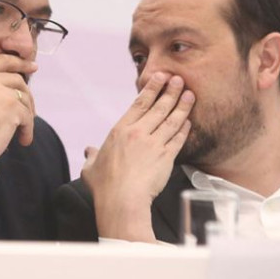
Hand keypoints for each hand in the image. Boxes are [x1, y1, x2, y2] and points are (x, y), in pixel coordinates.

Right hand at [0, 54, 36, 163]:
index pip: (3, 61)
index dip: (20, 62)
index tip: (32, 66)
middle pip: (18, 80)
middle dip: (26, 95)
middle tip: (29, 109)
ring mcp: (2, 94)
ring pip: (25, 98)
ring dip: (27, 114)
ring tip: (22, 128)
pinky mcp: (12, 109)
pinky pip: (28, 116)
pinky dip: (28, 129)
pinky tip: (23, 140)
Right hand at [82, 72, 193, 241]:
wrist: (122, 201)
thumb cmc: (104, 186)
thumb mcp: (91, 168)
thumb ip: (92, 156)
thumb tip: (89, 150)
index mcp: (120, 130)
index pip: (139, 103)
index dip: (152, 88)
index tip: (161, 77)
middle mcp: (139, 133)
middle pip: (159, 107)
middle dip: (171, 91)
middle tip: (180, 80)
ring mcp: (154, 144)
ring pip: (172, 120)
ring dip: (182, 106)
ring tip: (190, 95)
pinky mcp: (166, 158)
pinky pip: (178, 139)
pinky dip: (185, 129)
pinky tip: (189, 121)